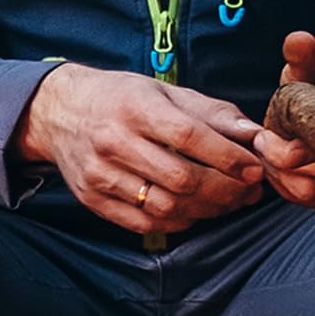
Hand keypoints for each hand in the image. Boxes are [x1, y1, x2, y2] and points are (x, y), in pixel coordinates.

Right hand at [15, 63, 265, 231]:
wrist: (59, 112)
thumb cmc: (121, 99)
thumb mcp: (164, 92)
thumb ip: (211, 113)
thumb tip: (255, 135)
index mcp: (134, 107)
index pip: (189, 137)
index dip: (228, 157)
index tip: (254, 169)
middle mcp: (113, 142)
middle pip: (181, 179)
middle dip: (225, 190)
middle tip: (249, 191)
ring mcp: (99, 175)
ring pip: (165, 207)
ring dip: (207, 210)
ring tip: (228, 202)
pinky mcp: (92, 200)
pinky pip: (145, 223)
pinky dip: (178, 222)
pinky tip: (194, 211)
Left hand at [254, 32, 314, 210]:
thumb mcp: (314, 63)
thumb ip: (304, 54)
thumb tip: (296, 40)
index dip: (299, 141)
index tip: (269, 131)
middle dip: (282, 160)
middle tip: (261, 142)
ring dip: (281, 177)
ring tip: (265, 155)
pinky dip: (288, 189)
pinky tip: (276, 171)